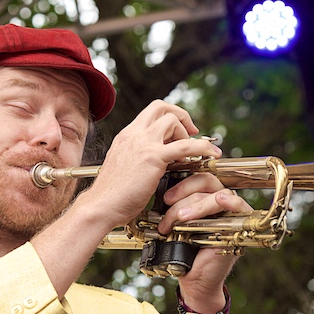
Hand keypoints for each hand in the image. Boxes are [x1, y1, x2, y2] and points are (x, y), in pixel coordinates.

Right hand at [82, 100, 221, 229]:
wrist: (101, 206)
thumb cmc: (112, 194)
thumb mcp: (124, 166)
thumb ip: (138, 157)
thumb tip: (155, 159)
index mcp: (126, 136)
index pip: (150, 112)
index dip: (169, 116)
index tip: (179, 131)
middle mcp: (133, 134)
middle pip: (161, 107)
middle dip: (180, 116)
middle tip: (191, 132)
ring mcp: (143, 144)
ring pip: (172, 121)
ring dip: (186, 133)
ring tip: (192, 151)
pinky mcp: (153, 158)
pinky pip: (185, 146)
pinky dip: (203, 147)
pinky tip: (212, 154)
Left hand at [158, 173, 253, 310]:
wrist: (192, 279)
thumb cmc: (183, 251)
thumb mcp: (174, 224)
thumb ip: (173, 207)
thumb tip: (160, 190)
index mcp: (202, 198)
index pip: (195, 177)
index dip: (180, 182)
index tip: (164, 197)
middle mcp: (219, 202)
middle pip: (206, 181)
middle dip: (184, 191)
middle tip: (168, 204)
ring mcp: (230, 213)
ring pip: (217, 194)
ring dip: (196, 204)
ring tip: (180, 219)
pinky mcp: (238, 225)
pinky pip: (239, 206)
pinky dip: (229, 202)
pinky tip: (220, 201)